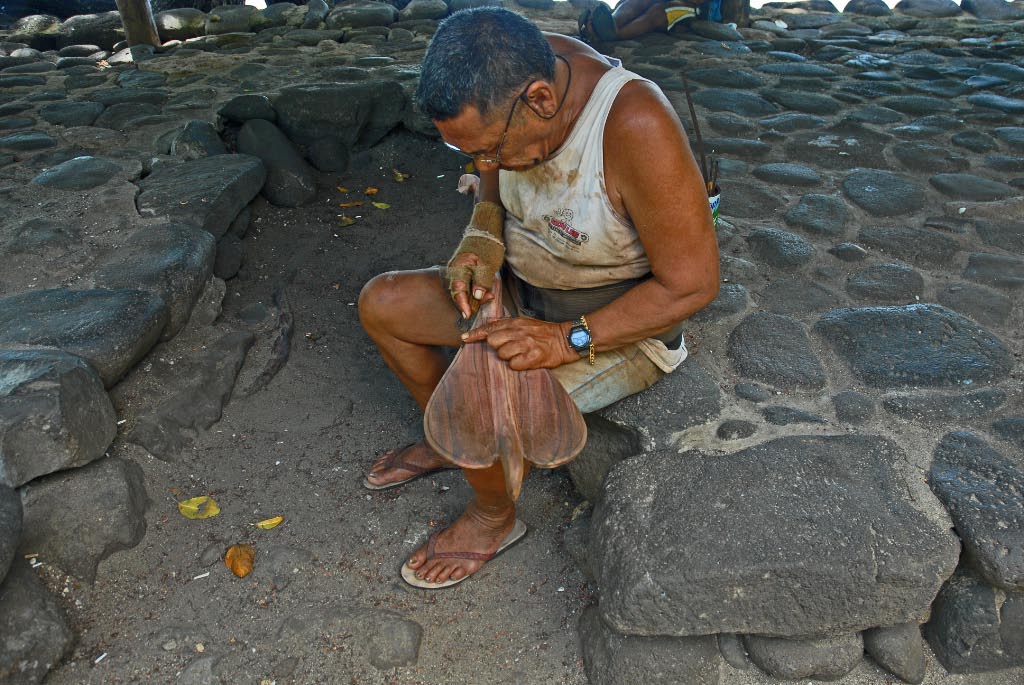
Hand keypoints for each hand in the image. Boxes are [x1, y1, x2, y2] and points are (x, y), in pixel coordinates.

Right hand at [447, 251, 496, 317]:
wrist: (486, 234)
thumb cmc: (487, 247)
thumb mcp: (488, 265)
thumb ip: (482, 281)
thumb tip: (477, 296)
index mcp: (459, 268)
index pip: (458, 290)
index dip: (462, 304)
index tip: (467, 315)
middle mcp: (455, 271)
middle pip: (460, 293)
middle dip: (471, 302)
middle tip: (485, 302)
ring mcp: (459, 272)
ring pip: (465, 291)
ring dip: (476, 297)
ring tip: (489, 295)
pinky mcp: (464, 273)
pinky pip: (468, 286)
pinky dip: (476, 291)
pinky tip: (486, 292)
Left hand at [461, 317, 576, 370]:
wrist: (564, 340)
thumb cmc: (543, 332)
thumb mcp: (524, 322)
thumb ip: (506, 323)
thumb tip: (489, 321)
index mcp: (515, 323)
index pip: (490, 328)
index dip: (475, 334)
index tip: (464, 338)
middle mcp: (519, 332)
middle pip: (493, 342)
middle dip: (497, 348)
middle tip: (509, 349)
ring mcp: (526, 344)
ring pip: (502, 354)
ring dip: (508, 358)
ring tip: (520, 355)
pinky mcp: (533, 357)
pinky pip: (514, 365)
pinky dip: (518, 366)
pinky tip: (525, 362)